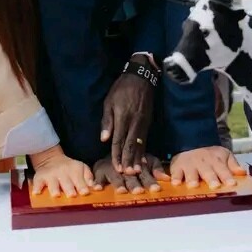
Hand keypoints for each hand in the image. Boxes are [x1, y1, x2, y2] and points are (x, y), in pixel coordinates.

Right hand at [30, 145, 100, 197]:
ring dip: (54, 189)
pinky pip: (37, 183)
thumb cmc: (70, 168)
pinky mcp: (39, 178)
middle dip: (69, 189)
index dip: (82, 186)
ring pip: (53, 183)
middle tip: (72, 195)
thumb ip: (89, 179)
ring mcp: (50, 175)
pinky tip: (37, 192)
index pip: (79, 180)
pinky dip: (37, 187)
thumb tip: (98, 188)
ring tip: (56, 194)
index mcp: (75, 170)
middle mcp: (63, 172)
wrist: (51, 160)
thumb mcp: (81, 169)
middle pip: (66, 183)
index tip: (85, 192)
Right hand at [93, 154, 169, 193]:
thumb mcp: (146, 160)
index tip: (156, 189)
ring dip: (118, 184)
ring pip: (115, 176)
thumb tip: (167, 178)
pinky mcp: (99, 170)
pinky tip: (97, 188)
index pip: (145, 174)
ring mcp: (111, 168)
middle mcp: (124, 165)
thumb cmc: (131, 159)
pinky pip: (97, 176)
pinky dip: (97, 181)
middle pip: (130, 176)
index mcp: (137, 163)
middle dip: (134, 184)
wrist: (111, 148)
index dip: (150, 181)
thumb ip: (156, 168)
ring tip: (122, 190)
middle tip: (139, 191)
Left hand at [100, 56, 154, 173]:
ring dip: (137, 158)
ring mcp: (143, 122)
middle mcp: (134, 122)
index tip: (116, 167)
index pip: (118, 140)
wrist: (141, 77)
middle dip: (128, 160)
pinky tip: (143, 159)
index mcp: (122, 117)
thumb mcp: (109, 101)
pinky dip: (143, 150)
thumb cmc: (121, 88)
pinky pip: (145, 139)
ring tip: (135, 171)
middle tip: (126, 174)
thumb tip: (104, 139)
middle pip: (130, 145)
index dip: (117, 155)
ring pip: (140, 144)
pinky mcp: (148, 121)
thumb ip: (107, 121)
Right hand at [170, 146, 245, 188]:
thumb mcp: (223, 155)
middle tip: (215, 185)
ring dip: (192, 178)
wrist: (190, 142)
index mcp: (216, 160)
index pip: (223, 169)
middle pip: (207, 171)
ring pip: (191, 172)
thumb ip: (232, 165)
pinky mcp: (177, 167)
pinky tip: (176, 183)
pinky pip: (175, 172)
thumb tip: (242, 173)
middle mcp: (203, 162)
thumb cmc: (209, 156)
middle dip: (211, 178)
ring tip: (193, 185)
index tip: (232, 183)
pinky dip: (175, 177)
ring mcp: (189, 165)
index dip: (227, 176)